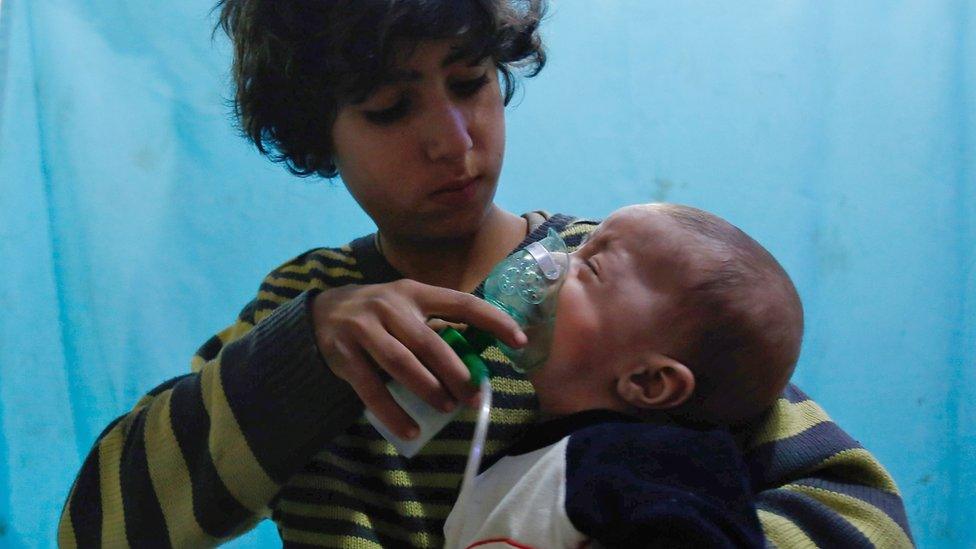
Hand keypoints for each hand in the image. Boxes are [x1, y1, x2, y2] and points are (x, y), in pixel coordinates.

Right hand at [311, 279, 525, 438]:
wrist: (320, 312)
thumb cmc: (379, 314)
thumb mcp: (407, 306)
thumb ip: (436, 323)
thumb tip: (480, 352)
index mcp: (414, 293)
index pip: (461, 303)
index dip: (492, 320)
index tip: (519, 340)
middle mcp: (390, 306)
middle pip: (429, 342)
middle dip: (456, 372)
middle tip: (473, 396)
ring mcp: (363, 328)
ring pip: (401, 363)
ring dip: (428, 389)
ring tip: (447, 408)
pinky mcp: (343, 354)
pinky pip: (371, 388)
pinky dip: (392, 411)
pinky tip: (411, 428)